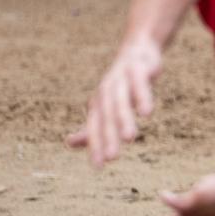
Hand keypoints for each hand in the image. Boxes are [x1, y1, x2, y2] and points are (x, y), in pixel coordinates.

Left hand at [67, 38, 162, 167]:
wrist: (139, 49)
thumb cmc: (122, 82)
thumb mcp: (107, 104)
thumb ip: (92, 125)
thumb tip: (68, 143)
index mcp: (99, 104)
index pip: (95, 128)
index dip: (96, 146)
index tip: (99, 167)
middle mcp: (107, 93)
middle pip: (107, 118)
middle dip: (109, 137)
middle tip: (112, 159)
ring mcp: (122, 80)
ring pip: (121, 102)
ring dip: (124, 119)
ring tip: (130, 138)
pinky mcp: (138, 70)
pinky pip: (139, 85)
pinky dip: (142, 97)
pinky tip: (146, 112)